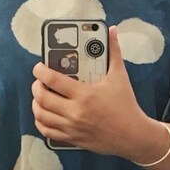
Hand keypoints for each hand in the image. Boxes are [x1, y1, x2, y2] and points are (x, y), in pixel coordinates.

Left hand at [31, 26, 165, 160]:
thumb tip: (111, 30)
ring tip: (39, 97)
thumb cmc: (126, 105)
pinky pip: (47, 132)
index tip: (38, 67)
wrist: (133, 135)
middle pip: (42, 98)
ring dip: (36, 104)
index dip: (40, 71)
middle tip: (38, 81)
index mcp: (85, 94)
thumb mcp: (120, 77)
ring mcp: (72, 128)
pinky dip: (40, 122)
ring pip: (41, 116)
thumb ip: (113, 52)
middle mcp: (75, 112)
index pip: (52, 80)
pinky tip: (43, 115)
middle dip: (36, 87)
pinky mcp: (72, 139)